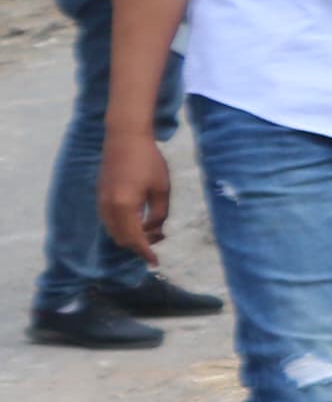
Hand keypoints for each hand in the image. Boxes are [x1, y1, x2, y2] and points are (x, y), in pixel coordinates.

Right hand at [99, 126, 168, 261]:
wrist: (125, 138)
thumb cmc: (148, 161)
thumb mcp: (161, 189)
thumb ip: (159, 214)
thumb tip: (155, 231)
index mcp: (124, 206)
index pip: (134, 239)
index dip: (145, 252)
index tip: (155, 262)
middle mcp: (108, 207)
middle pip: (122, 239)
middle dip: (140, 245)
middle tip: (160, 239)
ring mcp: (101, 202)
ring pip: (114, 231)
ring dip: (131, 236)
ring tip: (153, 229)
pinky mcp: (100, 196)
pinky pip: (110, 221)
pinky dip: (123, 226)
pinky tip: (140, 220)